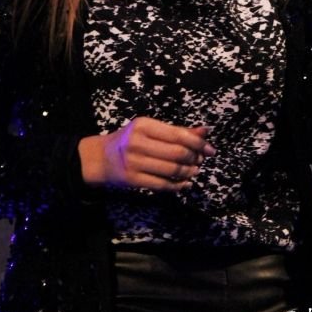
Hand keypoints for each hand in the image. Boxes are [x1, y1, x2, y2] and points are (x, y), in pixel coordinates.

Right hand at [78, 116, 215, 191]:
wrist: (101, 158)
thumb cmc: (131, 141)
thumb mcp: (150, 130)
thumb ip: (177, 131)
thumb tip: (205, 131)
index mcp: (143, 125)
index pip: (178, 134)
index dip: (198, 143)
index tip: (210, 149)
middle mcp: (137, 142)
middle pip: (177, 153)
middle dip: (195, 159)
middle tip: (201, 161)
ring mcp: (134, 162)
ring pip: (172, 170)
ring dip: (189, 172)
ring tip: (194, 171)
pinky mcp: (133, 179)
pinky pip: (163, 185)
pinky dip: (178, 185)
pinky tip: (185, 183)